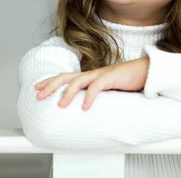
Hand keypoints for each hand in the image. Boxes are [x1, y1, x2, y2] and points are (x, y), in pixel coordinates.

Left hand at [34, 58, 149, 109]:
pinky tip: (85, 107)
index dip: (49, 81)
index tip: (36, 87)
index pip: (64, 77)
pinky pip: (97, 87)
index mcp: (88, 76)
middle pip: (65, 77)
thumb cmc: (125, 82)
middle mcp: (91, 74)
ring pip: (78, 81)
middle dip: (50, 85)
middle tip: (38, 95)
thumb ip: (93, 95)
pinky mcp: (111, 77)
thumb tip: (83, 108)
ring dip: (67, 93)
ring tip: (60, 106)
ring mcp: (100, 74)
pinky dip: (90, 97)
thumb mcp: (105, 90)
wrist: (144, 72)